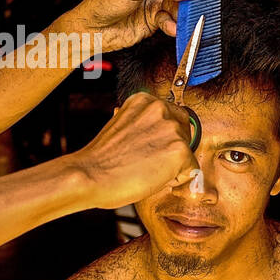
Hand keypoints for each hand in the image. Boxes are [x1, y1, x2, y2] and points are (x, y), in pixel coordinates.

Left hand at [60, 0, 209, 53]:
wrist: (90, 30)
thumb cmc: (103, 2)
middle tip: (200, 1)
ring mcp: (157, 0)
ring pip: (182, 3)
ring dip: (185, 12)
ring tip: (187, 18)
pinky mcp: (156, 19)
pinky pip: (173, 20)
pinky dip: (174, 25)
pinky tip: (171, 29)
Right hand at [68, 93, 199, 210]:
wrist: (89, 176)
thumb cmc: (100, 159)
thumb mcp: (118, 126)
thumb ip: (138, 124)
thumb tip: (146, 130)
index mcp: (143, 99)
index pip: (171, 115)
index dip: (163, 137)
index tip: (151, 149)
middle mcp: (159, 108)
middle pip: (184, 131)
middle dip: (171, 149)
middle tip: (149, 163)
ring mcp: (171, 128)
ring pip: (187, 151)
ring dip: (173, 164)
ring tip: (147, 170)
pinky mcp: (179, 150)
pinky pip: (190, 170)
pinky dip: (176, 179)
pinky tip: (153, 179)